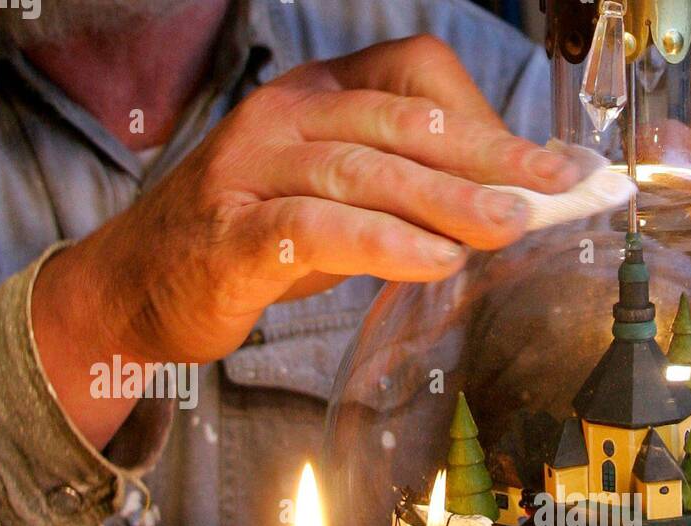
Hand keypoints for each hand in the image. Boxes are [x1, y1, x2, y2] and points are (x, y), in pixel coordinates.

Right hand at [33, 36, 579, 447]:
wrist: (138, 285)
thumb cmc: (251, 236)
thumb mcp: (336, 197)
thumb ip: (407, 191)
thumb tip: (506, 204)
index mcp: (316, 97)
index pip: (414, 75)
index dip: (485, 116)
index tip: (544, 168)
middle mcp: (285, 119)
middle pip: (403, 122)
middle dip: (488, 157)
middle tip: (552, 191)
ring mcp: (252, 172)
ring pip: (365, 170)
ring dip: (446, 198)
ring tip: (507, 227)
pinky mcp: (233, 238)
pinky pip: (316, 230)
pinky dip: (380, 245)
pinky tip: (432, 262)